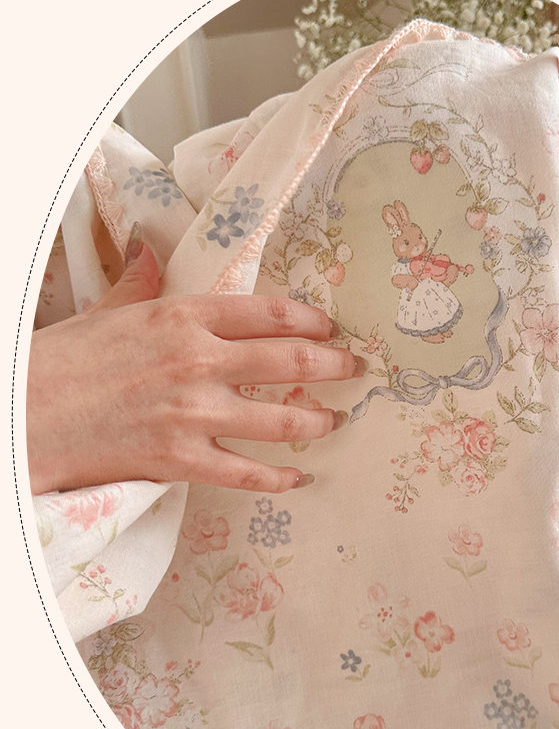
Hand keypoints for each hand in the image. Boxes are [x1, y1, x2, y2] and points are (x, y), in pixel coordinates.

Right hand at [27, 229, 365, 495]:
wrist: (25, 416)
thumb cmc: (59, 362)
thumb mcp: (105, 311)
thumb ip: (139, 283)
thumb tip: (148, 250)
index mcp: (182, 316)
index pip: (267, 312)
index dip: (310, 320)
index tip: (330, 327)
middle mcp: (198, 361)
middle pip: (290, 360)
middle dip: (333, 365)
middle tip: (355, 370)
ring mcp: (194, 414)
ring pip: (281, 418)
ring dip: (317, 420)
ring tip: (335, 420)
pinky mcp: (181, 460)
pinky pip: (247, 473)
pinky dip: (279, 478)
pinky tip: (299, 478)